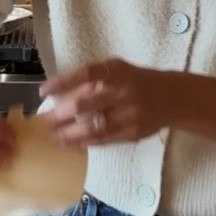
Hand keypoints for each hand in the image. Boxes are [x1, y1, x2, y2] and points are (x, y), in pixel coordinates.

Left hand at [38, 59, 172, 146]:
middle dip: (60, 114)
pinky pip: (104, 139)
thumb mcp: (118, 71)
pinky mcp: (132, 132)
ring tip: (53, 137)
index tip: (43, 91)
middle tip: (44, 120)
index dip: (62, 81)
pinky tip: (70, 144)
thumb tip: (58, 94)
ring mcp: (129, 114)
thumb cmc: (136, 81)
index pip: (85, 73)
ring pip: (92, 126)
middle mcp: (123, 91)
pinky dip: (84, 142)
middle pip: (85, 104)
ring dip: (69, 134)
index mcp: (117, 71)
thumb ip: (93, 80)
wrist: (173, 97)